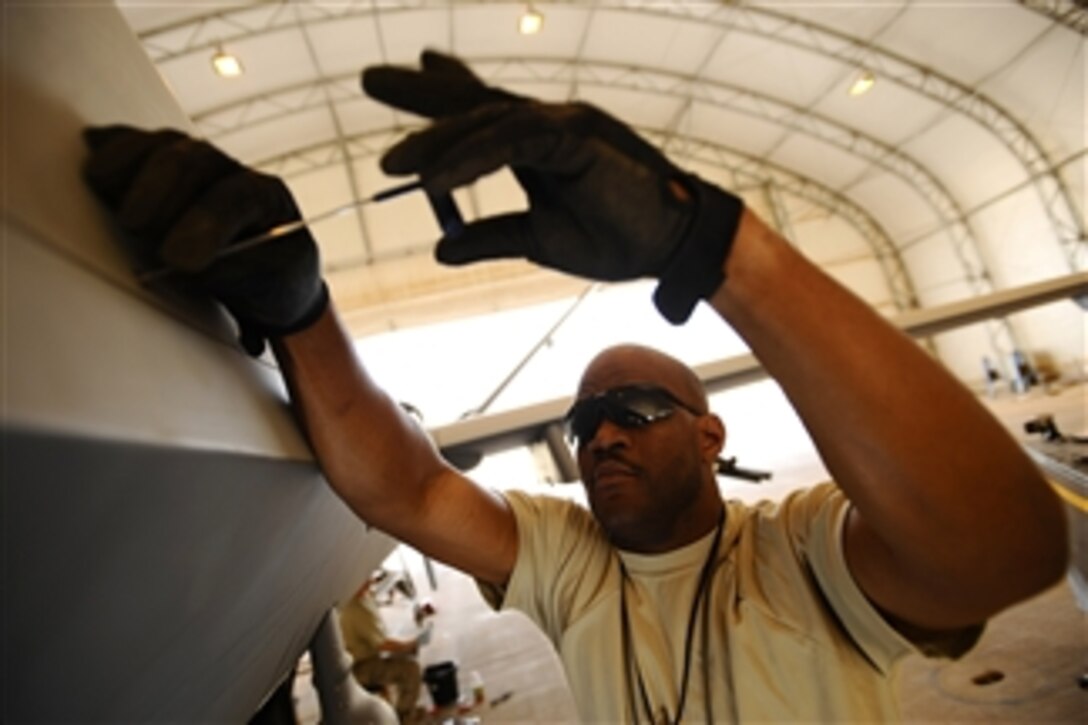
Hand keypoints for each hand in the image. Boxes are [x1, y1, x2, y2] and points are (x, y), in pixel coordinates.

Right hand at [82, 125, 326, 354]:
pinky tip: (95, 149)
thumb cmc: (268, 277)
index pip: (236, 196)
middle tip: (137, 227)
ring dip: (131, 167)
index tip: (177, 259)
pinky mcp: (164, 168)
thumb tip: (177, 261)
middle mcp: (232, 171)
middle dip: (159, 191)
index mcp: (268, 197)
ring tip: (110, 196)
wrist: (271, 273)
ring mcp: (198, 165)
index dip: (205, 222)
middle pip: (195, 161)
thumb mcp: (265, 284)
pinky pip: (139, 147)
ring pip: (164, 147)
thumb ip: (228, 270)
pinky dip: (116, 149)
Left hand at [363, 51, 743, 323]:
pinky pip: (511, 144)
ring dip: (437, 143)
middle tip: (371, 79)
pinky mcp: (576, 136)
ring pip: (487, 123)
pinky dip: (471, 162)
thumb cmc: (614, 239)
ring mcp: (563, 124)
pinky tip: (434, 183)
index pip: (484, 114)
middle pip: (476, 103)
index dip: (442, 96)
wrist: (667, 248)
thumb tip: (439, 248)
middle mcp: (549, 124)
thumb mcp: (536, 241)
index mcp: (541, 143)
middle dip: (422, 94)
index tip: (403, 77)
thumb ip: (490, 238)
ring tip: (391, 167)